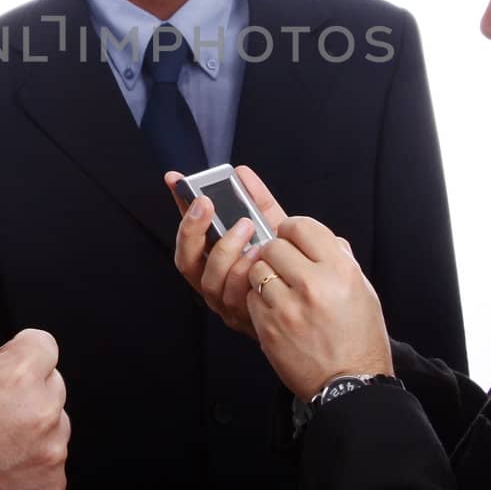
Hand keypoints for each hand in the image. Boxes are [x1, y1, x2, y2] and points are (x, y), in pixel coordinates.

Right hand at [0, 250, 69, 489]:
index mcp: (17, 375)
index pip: (42, 345)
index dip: (10, 357)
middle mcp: (43, 414)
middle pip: (49, 382)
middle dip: (20, 388)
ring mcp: (50, 454)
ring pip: (53, 421)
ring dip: (28, 424)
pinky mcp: (49, 488)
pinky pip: (52, 461)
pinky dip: (30, 462)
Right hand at [168, 165, 287, 337]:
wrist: (315, 298)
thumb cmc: (286, 260)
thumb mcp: (270, 226)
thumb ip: (254, 200)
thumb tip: (241, 172)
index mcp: (211, 258)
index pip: (185, 233)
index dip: (177, 207)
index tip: (175, 180)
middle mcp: (212, 281)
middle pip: (186, 260)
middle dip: (192, 229)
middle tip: (206, 203)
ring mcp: (226, 302)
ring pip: (210, 278)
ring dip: (225, 249)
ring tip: (245, 226)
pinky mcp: (245, 317)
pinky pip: (237, 295)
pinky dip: (245, 272)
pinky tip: (260, 255)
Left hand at [245, 217, 392, 401]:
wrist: (350, 384)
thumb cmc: (359, 338)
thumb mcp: (363, 291)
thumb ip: (340, 260)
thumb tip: (322, 238)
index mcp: (340, 270)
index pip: (302, 225)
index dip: (292, 230)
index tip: (291, 237)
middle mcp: (313, 284)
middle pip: (274, 246)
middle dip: (276, 253)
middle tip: (285, 266)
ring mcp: (288, 307)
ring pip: (257, 269)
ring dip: (264, 275)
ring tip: (280, 289)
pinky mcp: (269, 327)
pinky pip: (251, 297)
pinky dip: (259, 300)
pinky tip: (276, 309)